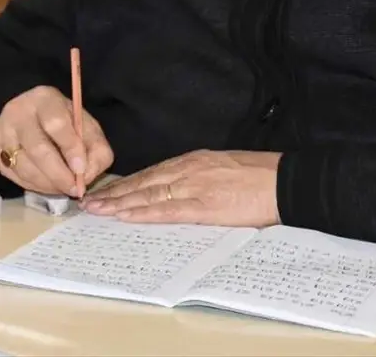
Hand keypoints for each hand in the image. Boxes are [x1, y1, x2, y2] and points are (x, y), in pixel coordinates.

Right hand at [0, 85, 113, 196]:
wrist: (32, 116)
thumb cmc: (65, 122)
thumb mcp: (87, 127)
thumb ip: (96, 149)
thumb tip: (86, 175)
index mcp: (45, 99)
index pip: (56, 123)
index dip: (70, 148)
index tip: (81, 170)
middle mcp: (18, 113)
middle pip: (38, 149)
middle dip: (59, 174)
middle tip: (74, 189)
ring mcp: (2, 133)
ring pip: (24, 166)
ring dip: (47, 184)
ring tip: (64, 189)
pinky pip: (15, 176)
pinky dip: (35, 186)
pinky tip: (49, 186)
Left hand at [79, 149, 280, 226]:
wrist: (286, 181)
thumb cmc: (262, 176)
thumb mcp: (226, 168)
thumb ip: (203, 177)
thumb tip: (185, 189)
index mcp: (195, 160)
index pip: (153, 172)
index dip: (128, 183)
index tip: (108, 190)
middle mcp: (190, 169)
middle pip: (143, 182)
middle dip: (115, 192)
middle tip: (89, 202)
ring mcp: (195, 186)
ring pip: (148, 195)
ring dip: (119, 203)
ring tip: (97, 210)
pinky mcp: (205, 205)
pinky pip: (166, 210)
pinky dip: (142, 213)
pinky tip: (124, 216)